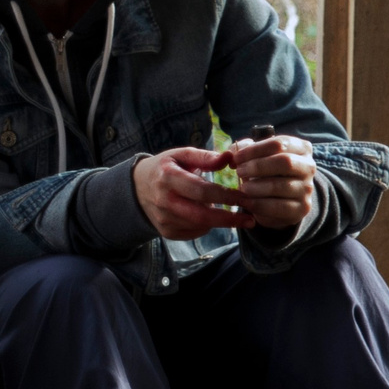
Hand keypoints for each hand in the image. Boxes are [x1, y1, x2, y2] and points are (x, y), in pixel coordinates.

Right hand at [132, 136, 315, 238]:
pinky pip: (194, 233)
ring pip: (200, 226)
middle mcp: (164, 201)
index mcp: (168, 178)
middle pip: (202, 216)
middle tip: (250, 219)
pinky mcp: (166, 232)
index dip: (226, 196)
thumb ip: (205, 157)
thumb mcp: (182, 155)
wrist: (138, 187)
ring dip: (220, 222)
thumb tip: (230, 157)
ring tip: (234, 214)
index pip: (202, 191)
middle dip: (229, 218)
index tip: (246, 198)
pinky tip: (211, 216)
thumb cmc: (166, 167)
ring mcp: (163, 219)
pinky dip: (207, 226)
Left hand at [218, 134, 317, 230]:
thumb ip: (246, 150)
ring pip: (280, 185)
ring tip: (242, 188)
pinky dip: (258, 204)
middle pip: (284, 162)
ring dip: (256, 187)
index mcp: (301, 148)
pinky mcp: (302, 208)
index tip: (236, 157)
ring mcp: (307, 188)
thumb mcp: (259, 157)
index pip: (279, 143)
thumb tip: (234, 150)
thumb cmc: (267, 172)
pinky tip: (245, 202)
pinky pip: (278, 206)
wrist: (280, 200)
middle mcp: (309, 166)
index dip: (255, 149)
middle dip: (257, 166)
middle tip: (239, 171)